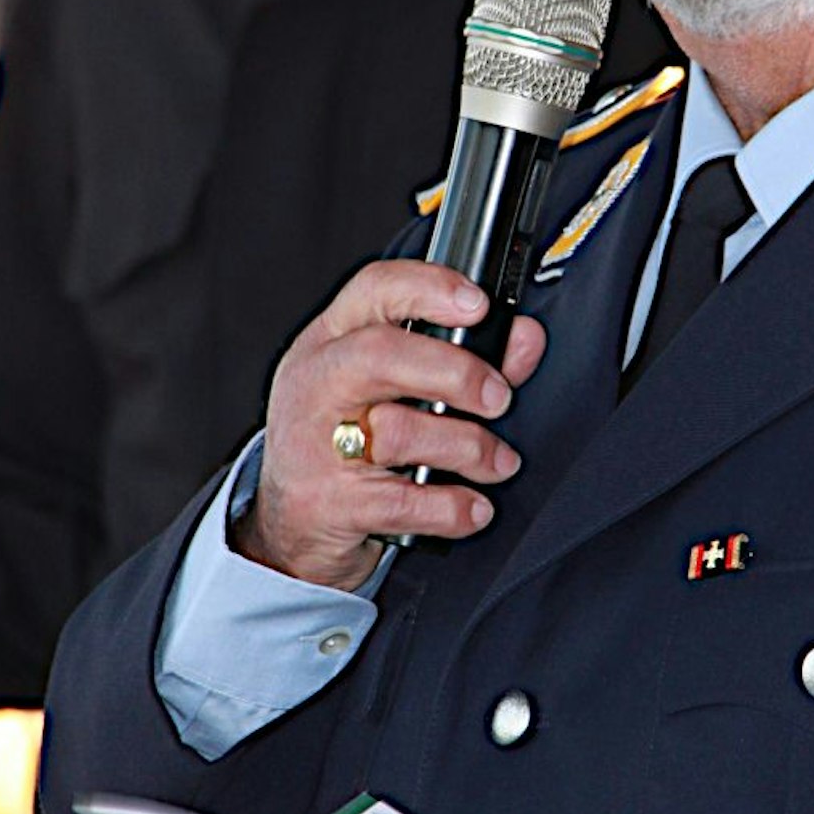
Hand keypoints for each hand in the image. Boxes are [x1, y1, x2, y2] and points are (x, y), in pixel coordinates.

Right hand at [248, 260, 547, 589]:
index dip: (430, 287)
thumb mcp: (391, 389)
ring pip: (398, 432)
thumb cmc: (347, 442)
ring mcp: (313, 443)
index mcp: (331, 340)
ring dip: (467, 447)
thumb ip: (463, 359)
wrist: (287, 527)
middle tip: (498, 396)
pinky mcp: (325, 503)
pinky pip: (402, 502)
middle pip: (381, 353)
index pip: (374, 289)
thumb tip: (525, 338)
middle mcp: (316, 382)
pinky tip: (474, 507)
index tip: (479, 305)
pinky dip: (451, 507)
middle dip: (455, 372)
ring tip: (496, 461)